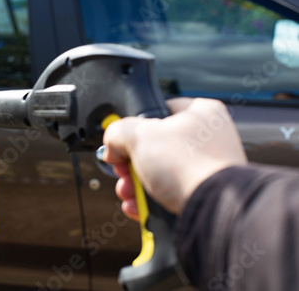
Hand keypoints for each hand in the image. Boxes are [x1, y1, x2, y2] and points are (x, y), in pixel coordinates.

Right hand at [102, 98, 247, 216]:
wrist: (211, 210)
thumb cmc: (187, 166)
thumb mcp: (139, 136)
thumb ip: (118, 131)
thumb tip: (111, 144)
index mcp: (200, 113)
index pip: (157, 112)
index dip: (132, 128)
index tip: (119, 143)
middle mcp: (207, 138)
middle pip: (154, 146)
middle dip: (130, 165)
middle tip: (122, 171)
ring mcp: (206, 167)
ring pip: (159, 172)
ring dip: (135, 185)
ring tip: (128, 193)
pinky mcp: (202, 193)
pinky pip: (169, 192)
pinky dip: (149, 201)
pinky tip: (138, 207)